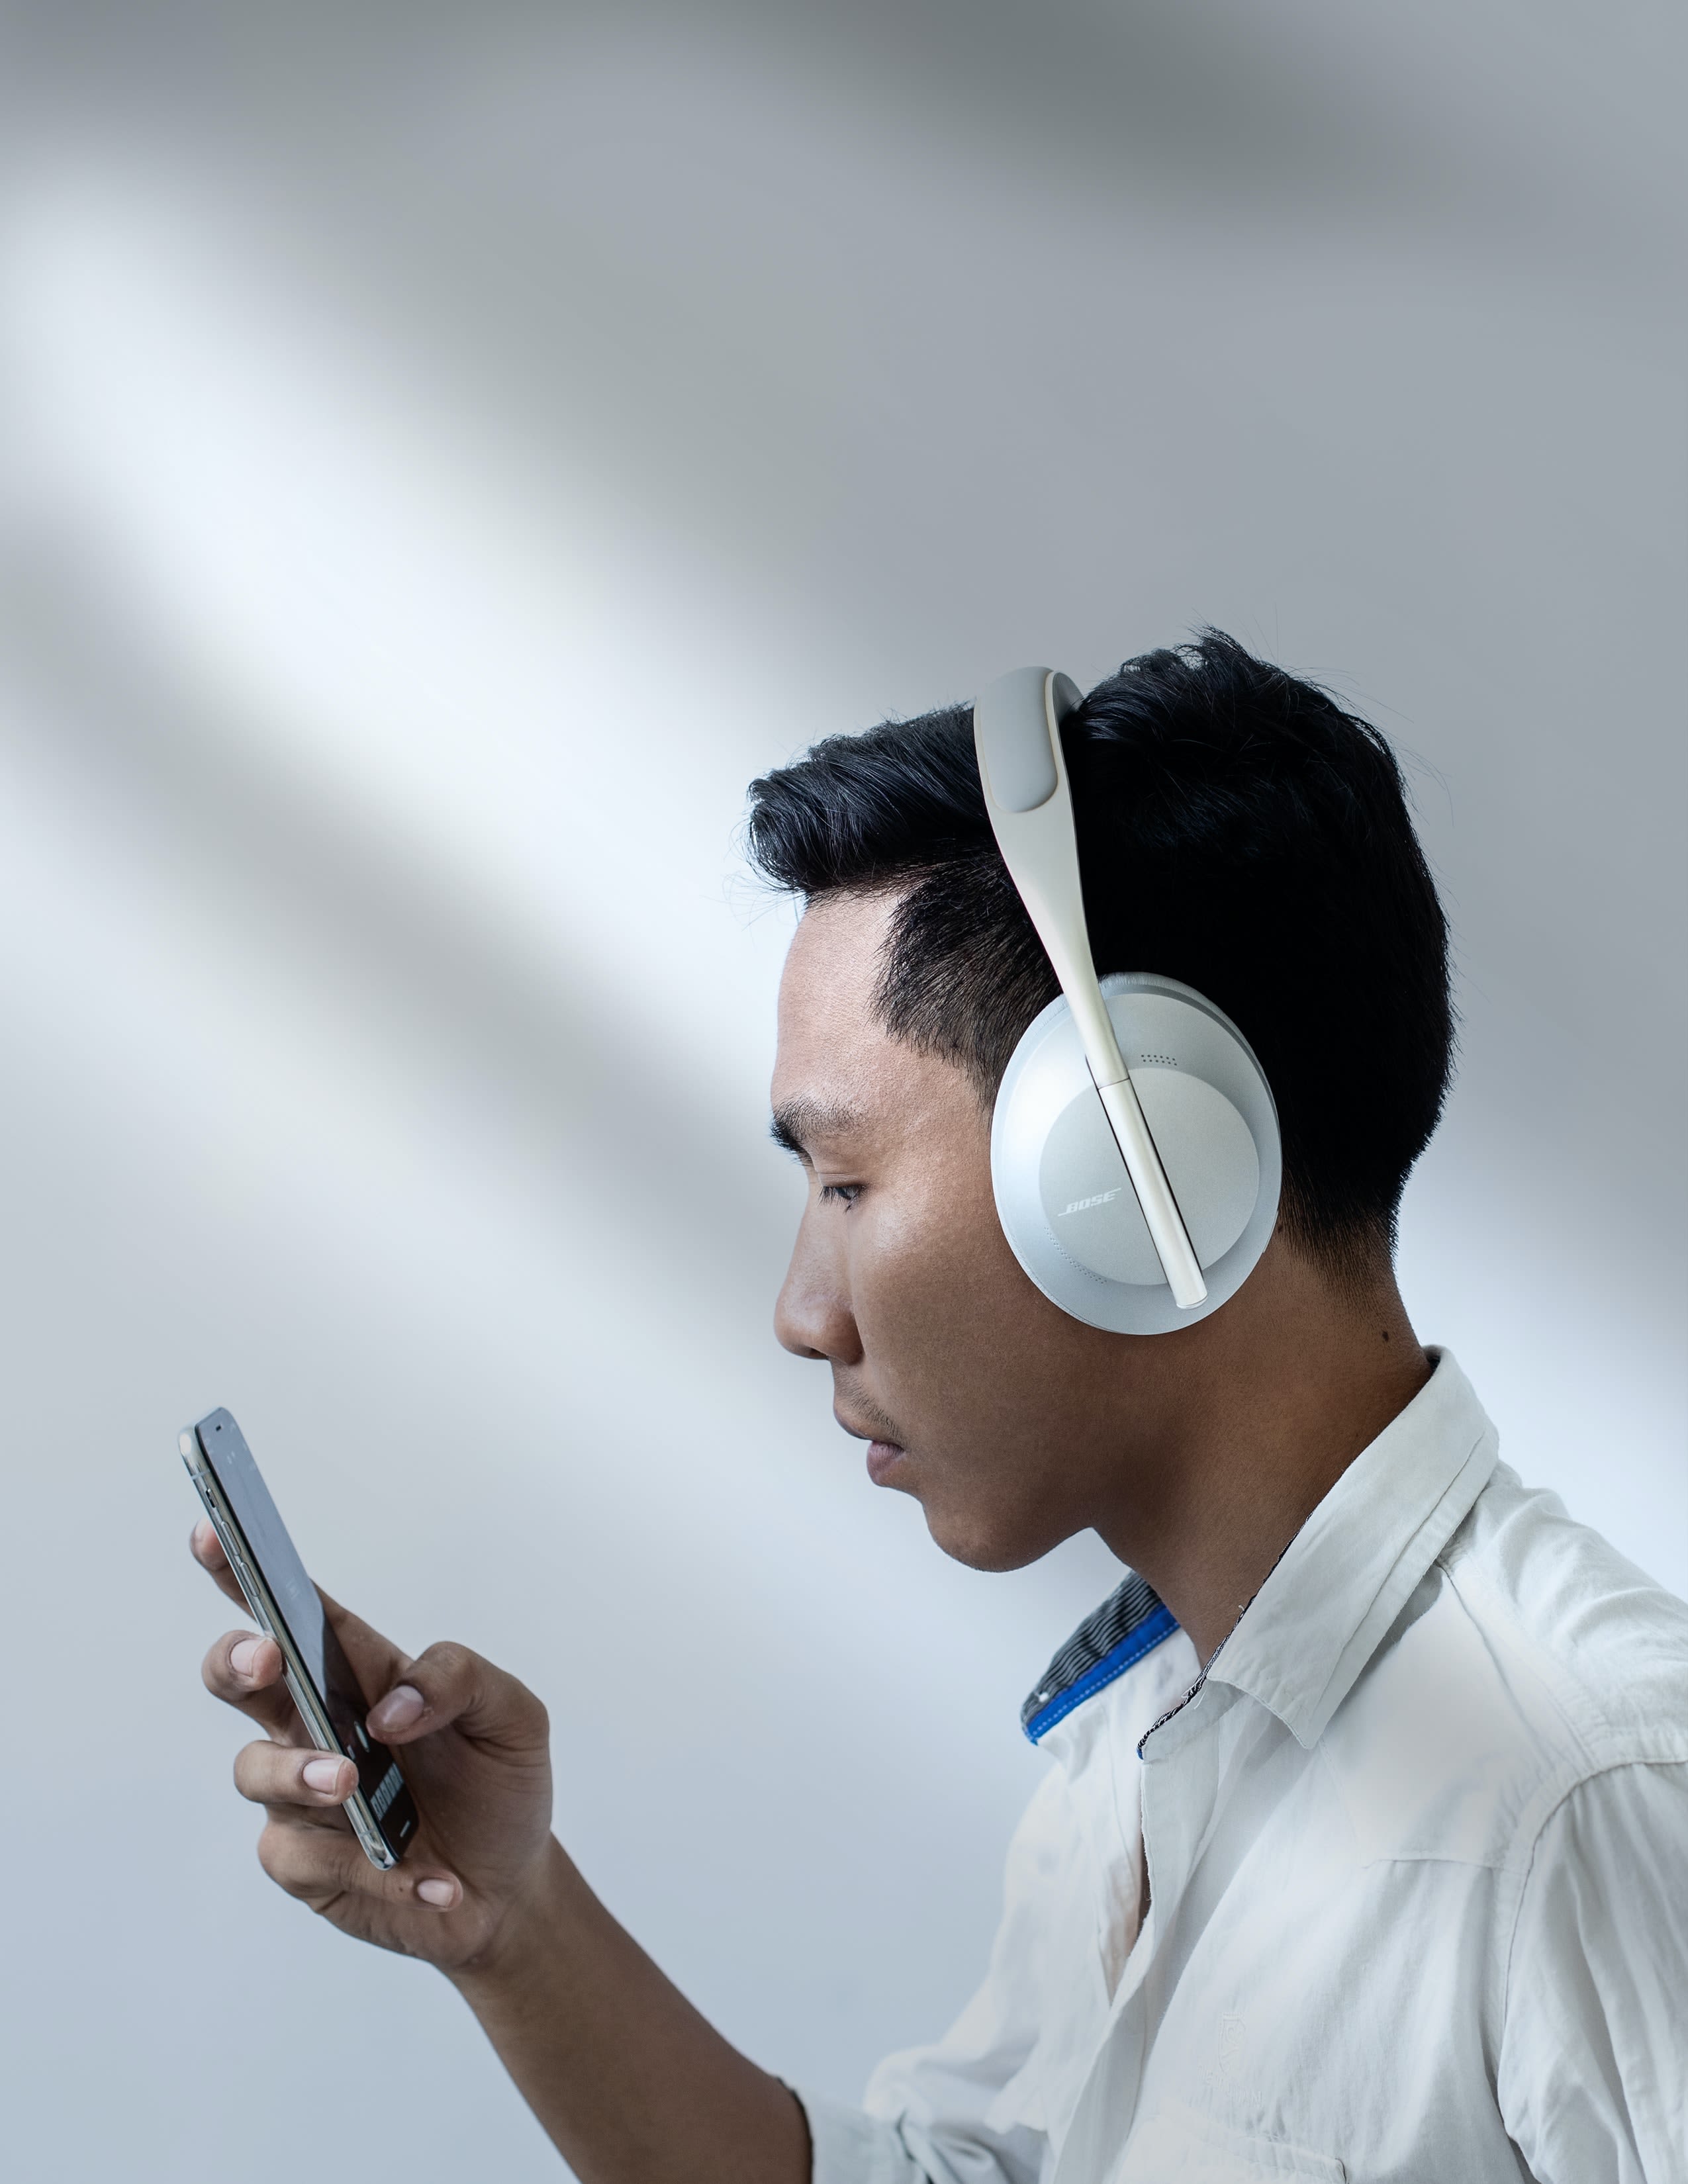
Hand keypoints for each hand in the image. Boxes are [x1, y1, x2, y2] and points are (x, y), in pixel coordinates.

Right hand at [192, 1518, 553, 1973]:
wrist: (509, 1883)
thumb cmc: (499, 1783)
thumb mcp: (512, 1716)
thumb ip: (459, 1681)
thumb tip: (388, 1707)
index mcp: (359, 1673)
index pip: (295, 1611)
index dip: (245, 1571)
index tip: (215, 1533)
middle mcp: (315, 1725)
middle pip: (239, 1676)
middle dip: (238, 1660)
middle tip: (268, 1658)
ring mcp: (300, 1795)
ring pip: (256, 1770)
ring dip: (301, 1773)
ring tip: (353, 1784)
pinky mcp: (304, 1863)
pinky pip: (307, 1859)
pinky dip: (375, 1870)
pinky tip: (430, 1880)